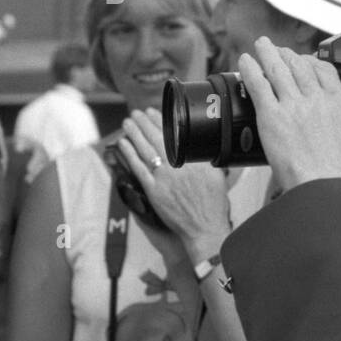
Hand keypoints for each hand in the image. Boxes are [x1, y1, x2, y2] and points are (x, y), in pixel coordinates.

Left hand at [117, 109, 230, 257]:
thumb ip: (204, 159)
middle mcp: (178, 167)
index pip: (174, 134)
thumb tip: (196, 146)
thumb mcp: (216, 175)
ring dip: (134, 134)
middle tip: (136, 113)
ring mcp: (164, 178)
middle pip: (156, 138)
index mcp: (194, 161)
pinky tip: (124, 145)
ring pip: (145, 150)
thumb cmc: (213, 205)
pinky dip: (130, 155)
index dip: (161, 121)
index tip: (154, 113)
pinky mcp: (153, 191)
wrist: (205, 228)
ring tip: (128, 123)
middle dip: (144, 123)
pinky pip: (138, 168)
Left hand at [236, 37, 340, 191]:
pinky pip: (258, 85)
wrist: (328, 184)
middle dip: (287, 54)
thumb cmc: (340, 172)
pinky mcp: (272, 116)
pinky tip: (245, 62)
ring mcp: (294, 105)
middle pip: (299, 66)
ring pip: (278, 69)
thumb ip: (337, 125)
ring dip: (267, 53)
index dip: (310, 61)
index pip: (324, 71)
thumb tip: (330, 129)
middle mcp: (317, 99)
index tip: (303, 59)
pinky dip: (250, 70)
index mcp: (338, 103)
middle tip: (278, 49)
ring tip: (261, 46)